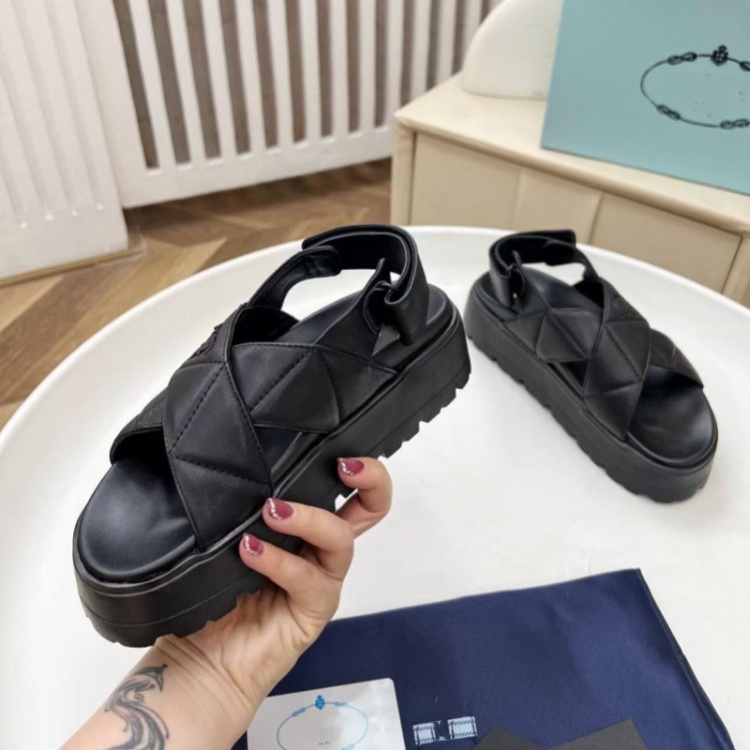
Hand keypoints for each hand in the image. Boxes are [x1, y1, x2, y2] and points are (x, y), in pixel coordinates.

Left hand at [157, 457, 391, 722]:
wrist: (201, 664)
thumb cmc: (213, 596)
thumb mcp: (225, 539)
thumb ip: (240, 510)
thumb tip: (235, 466)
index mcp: (306, 527)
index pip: (346, 491)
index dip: (361, 469)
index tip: (342, 452)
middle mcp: (321, 550)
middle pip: (371, 510)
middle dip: (371, 479)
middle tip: (343, 466)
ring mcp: (320, 581)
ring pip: (340, 540)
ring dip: (308, 519)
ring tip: (271, 512)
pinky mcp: (312, 612)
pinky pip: (307, 580)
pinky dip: (280, 561)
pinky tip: (250, 552)